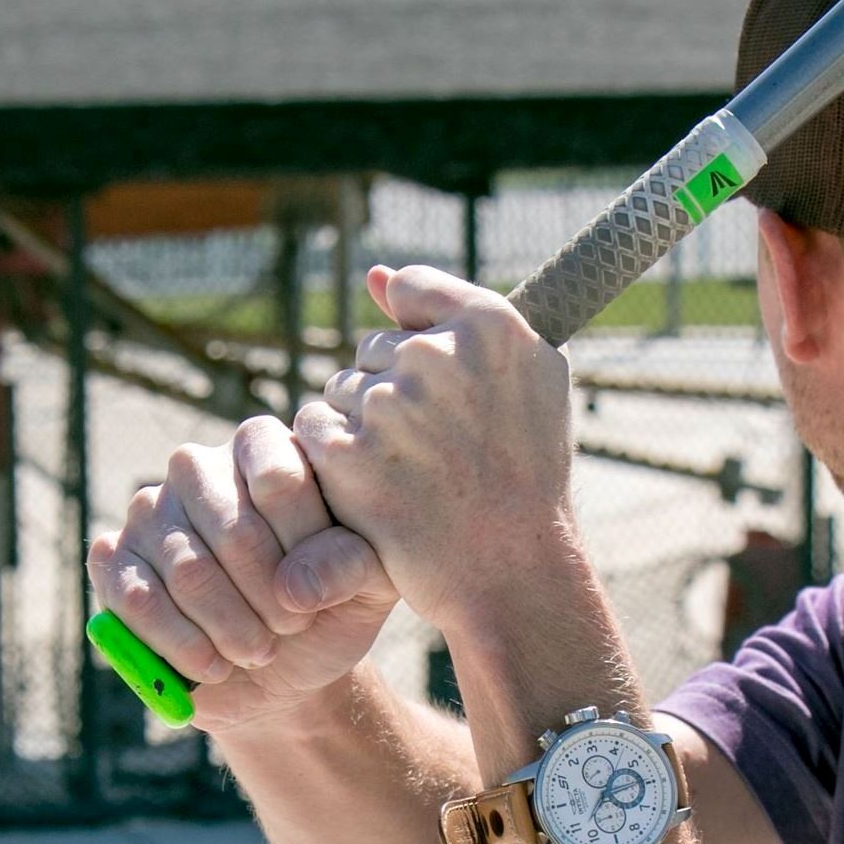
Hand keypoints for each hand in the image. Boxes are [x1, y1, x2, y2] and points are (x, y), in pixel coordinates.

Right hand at [87, 416, 396, 733]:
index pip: (280, 480)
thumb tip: (297, 585)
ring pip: (188, 571)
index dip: (305, 548)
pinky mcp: (114, 559)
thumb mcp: (368, 584)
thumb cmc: (329, 606)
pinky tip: (214, 665)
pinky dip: (181, 644)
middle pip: (233, 529)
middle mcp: (198, 467)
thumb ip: (353, 564)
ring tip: (259, 652)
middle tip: (292, 630)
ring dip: (232, 627)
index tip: (322, 592)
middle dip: (270, 597)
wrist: (282, 668)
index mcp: (263, 447)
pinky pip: (136, 598)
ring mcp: (149, 510)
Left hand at [293, 264, 575, 634]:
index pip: (411, 292)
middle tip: (437, 452)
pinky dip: (336, 461)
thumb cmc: (525, 471)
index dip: (421, 348)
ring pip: (340, 391)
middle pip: (372, 350)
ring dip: (361, 428)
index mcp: (490, 325)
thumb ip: (454, 310)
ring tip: (412, 475)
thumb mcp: (528, 374)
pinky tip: (379, 491)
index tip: (445, 394)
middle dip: (391, 393)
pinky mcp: (346, 455)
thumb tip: (373, 275)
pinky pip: (314, 431)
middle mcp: (436, 356)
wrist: (511, 569)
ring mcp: (387, 405)